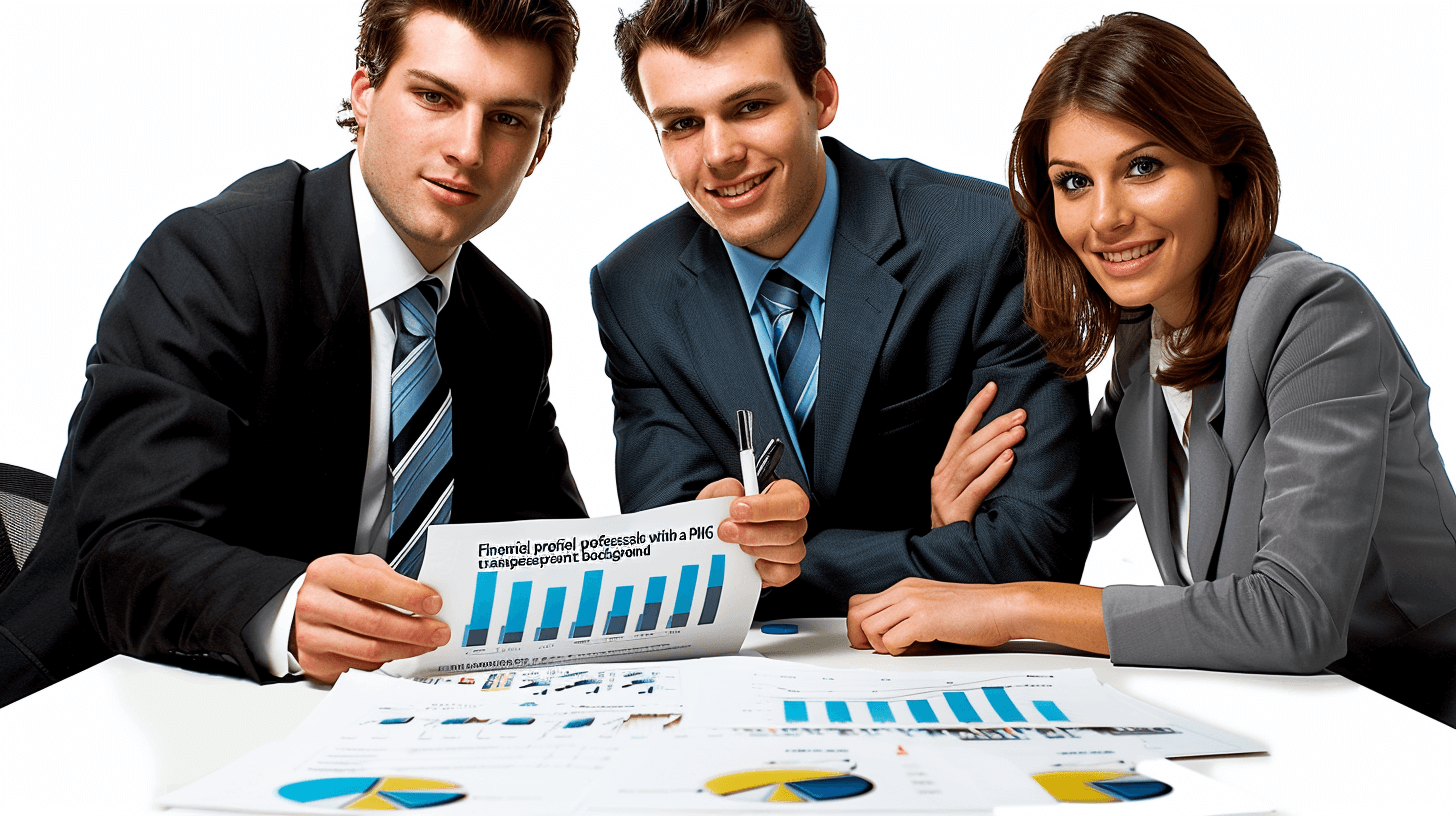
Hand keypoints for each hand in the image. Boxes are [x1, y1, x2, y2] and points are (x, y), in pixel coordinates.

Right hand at [291, 553, 450, 683]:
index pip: (374, 585)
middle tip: (438, 631)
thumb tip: (425, 599)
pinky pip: (361, 665)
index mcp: (326, 573)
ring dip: (406, 648)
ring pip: (370, 649)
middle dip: (414, 629)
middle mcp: (314, 604)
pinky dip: (386, 659)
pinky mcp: (317, 661)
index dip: (408, 596)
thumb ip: (389, 579)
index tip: (433, 602)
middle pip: (374, 623)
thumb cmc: (334, 586)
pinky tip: (399, 650)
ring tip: (427, 642)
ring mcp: (312, 636)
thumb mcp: (357, 568)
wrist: (298, 608)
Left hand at [697, 477, 808, 587]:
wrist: (713, 539)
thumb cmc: (723, 513)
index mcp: (785, 496)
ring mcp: (792, 547)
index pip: (793, 502)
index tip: (736, 510)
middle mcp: (794, 522)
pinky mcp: (785, 570)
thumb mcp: (717, 497)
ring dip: (758, 551)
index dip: (766, 508)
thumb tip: (734, 492)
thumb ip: (723, 490)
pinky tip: (750, 563)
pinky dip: (766, 571)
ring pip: (792, 552)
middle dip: (754, 533)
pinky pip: (785, 574)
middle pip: (792, 531)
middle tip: (726, 531)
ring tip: (735, 547)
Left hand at [847, 577, 1014, 654]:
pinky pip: (890, 640)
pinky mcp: (924, 619)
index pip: (860, 602)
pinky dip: (896, 651)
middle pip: (856, 612)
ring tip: (898, 649)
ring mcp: (913, 603)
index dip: (857, 626)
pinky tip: (912, 649)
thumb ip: (910, 614)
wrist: (1003, 607)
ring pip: (868, 626)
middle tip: (873, 650)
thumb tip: (890, 637)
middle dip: (858, 637)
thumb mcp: (934, 605)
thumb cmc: (976, 611)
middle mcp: (905, 591)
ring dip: (878, 645)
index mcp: (906, 588)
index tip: (865, 641)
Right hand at [931, 381, 1025, 527]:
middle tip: (1020, 414)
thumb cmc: (962, 519)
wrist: (945, 556)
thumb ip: (979, 467)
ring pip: (972, 462)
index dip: (975, 407)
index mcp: (944, 468)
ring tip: (1019, 432)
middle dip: (995, 425)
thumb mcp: (965, 488)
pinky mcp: (954, 514)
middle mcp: (941, 478)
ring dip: (997, 444)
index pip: (960, 430)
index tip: (992, 387)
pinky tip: (1009, 460)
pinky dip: (993, 472)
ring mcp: (944, 496)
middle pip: (969, 444)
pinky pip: (976, 489)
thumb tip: (1009, 442)